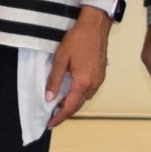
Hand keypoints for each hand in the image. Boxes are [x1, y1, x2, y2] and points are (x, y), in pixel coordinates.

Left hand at [46, 6, 109, 124]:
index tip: (50, 125)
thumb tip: (49, 97)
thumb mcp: (60, 59)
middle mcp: (93, 84)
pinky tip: (70, 91)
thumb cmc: (77, 39)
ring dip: (72, 104)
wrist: (95, 26)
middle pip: (78, 105)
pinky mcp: (101, 75)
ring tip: (59, 105)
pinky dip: (79, 95)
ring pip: (84, 99)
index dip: (59, 118)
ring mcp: (99, 80)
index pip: (69, 107)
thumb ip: (54, 80)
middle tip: (52, 118)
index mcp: (82, 82)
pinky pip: (89, 91)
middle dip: (65, 113)